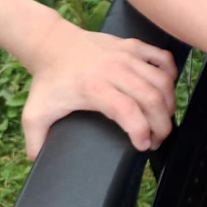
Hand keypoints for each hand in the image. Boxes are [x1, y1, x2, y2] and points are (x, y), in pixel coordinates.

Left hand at [22, 23, 176, 158]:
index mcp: (93, 88)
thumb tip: (39, 161)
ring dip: (169, 103)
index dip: (140, 130)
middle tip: (159, 139)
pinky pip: (163, 58)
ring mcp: (128, 55)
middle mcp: (115, 70)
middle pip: (151, 97)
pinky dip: (171, 74)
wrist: (53, 44)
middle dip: (162, 124)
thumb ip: (35, 140)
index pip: (127, 110)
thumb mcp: (35, 113)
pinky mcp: (134, 45)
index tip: (143, 146)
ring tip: (164, 119)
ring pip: (162, 80)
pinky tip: (167, 89)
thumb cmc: (49, 80)